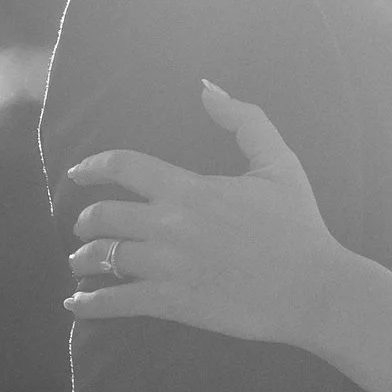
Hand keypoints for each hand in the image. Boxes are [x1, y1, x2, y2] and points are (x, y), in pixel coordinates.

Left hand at [65, 84, 342, 346]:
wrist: (315, 289)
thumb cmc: (301, 227)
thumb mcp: (279, 163)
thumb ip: (244, 120)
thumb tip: (208, 88)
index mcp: (190, 188)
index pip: (124, 166)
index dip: (93, 166)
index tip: (78, 173)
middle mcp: (170, 224)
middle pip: (104, 215)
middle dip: (86, 220)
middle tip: (84, 227)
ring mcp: (169, 265)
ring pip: (104, 257)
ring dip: (84, 259)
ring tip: (81, 263)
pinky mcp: (174, 303)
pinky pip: (118, 301)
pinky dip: (90, 304)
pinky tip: (75, 303)